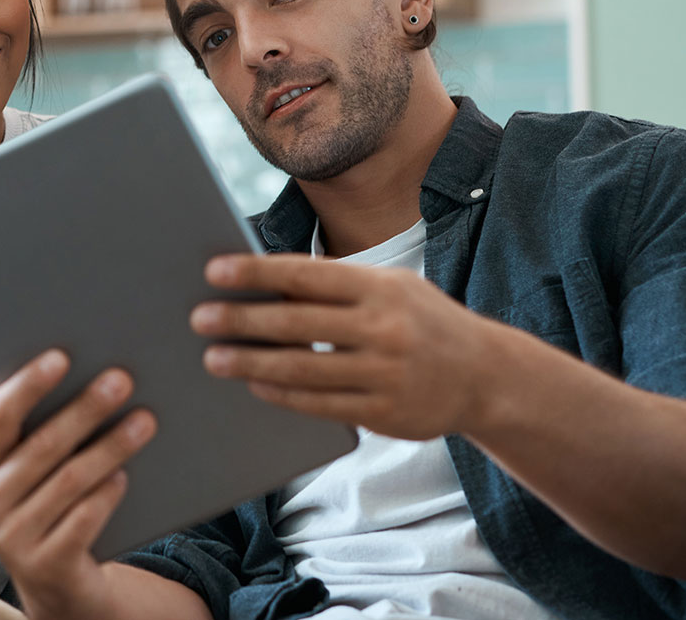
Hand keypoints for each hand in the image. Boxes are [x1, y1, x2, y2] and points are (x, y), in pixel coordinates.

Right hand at [0, 350, 156, 619]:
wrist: (55, 577)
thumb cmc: (36, 502)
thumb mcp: (13, 467)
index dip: (26, 386)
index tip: (61, 356)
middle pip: (41, 447)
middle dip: (84, 409)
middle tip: (121, 380)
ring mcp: (12, 541)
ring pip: (69, 481)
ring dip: (110, 447)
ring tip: (143, 421)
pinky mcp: (47, 566)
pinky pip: (84, 519)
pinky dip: (107, 493)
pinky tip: (125, 474)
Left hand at [192, 253, 519, 440]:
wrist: (486, 376)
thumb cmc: (421, 322)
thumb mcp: (391, 289)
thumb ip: (336, 286)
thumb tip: (265, 283)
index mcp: (381, 288)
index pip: (307, 275)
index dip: (258, 273)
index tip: (215, 271)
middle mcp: (385, 329)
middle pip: (297, 324)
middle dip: (242, 320)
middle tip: (199, 318)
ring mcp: (385, 374)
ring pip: (302, 369)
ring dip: (250, 363)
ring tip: (213, 358)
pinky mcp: (385, 414)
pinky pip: (319, 404)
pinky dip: (281, 394)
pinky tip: (254, 384)